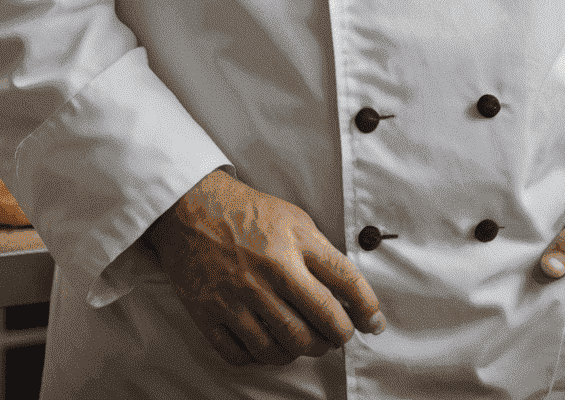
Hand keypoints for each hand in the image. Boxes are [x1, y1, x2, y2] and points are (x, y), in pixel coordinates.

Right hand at [144, 169, 384, 367]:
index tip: (373, 323)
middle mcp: (270, 271)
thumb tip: (350, 296)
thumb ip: (321, 254)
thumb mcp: (293, 219)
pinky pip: (243, 355)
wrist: (191, 207)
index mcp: (294, 242)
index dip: (367, 308)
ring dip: (302, 351)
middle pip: (320, 324)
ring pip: (284, 347)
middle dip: (338, 337)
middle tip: (337, 336)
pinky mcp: (210, 313)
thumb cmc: (248, 212)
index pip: (346, 281)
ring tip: (305, 341)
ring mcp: (238, 295)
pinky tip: (268, 345)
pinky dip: (261, 358)